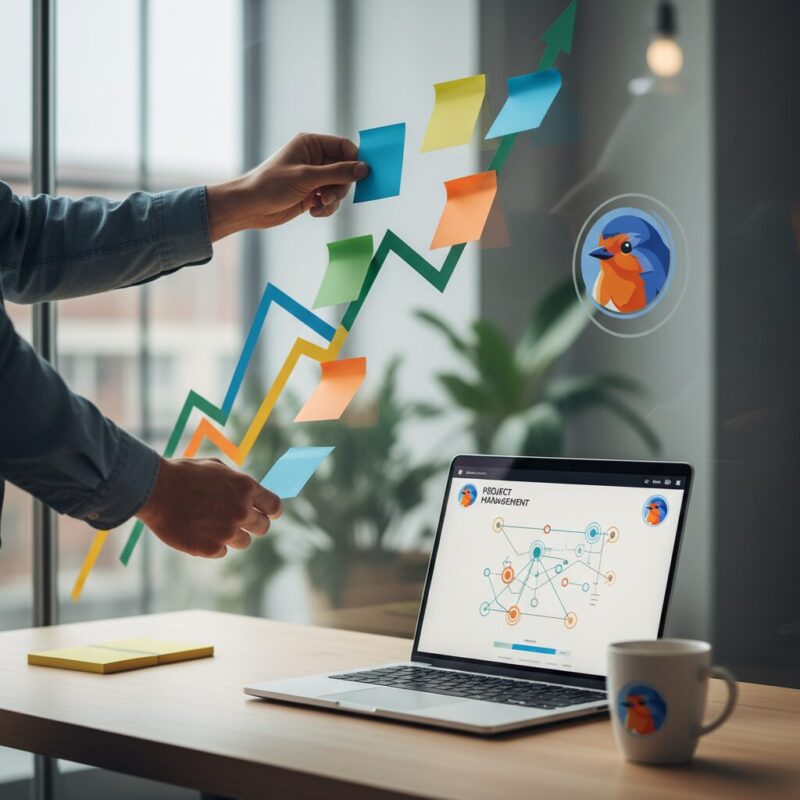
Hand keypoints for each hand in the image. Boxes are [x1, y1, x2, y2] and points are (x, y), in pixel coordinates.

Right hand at [136, 457, 281, 557]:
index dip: (272, 511)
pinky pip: (222, 551)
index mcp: (246, 488)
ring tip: (214, 524)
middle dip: (254, 524)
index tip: (269, 513)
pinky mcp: (209, 549)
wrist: (153, 490)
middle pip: (263, 527)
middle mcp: (241, 511)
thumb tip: (251, 493)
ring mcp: (226, 532)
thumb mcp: (217, 467)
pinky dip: (214, 544)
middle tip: (239, 520)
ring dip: (234, 535)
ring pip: (244, 542)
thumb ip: (238, 482)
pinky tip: (199, 532)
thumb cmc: (183, 474)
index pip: (274, 506)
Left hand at [206, 133, 367, 239]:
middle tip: (328, 196)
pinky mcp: (312, 194)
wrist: (251, 207)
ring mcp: (313, 178)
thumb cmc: (272, 185)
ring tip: (318, 205)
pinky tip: (313, 211)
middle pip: (344, 170)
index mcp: (311, 144)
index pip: (343, 147)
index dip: (355, 160)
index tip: (362, 175)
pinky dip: (326, 208)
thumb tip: (364, 169)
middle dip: (340, 186)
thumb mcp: (307, 177)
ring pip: (339, 187)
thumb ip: (338, 173)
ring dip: (333, 199)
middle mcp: (314, 159)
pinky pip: (331, 200)